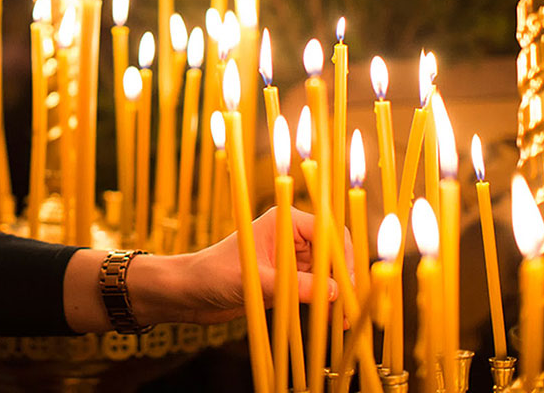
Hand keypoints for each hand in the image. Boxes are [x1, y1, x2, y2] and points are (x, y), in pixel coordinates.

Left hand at [130, 206, 349, 324]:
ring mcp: (291, 259)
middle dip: (345, 279)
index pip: (329, 232)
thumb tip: (335, 293)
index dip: (343, 257)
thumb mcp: (256, 282)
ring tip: (345, 321)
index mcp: (284, 221)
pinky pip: (317, 290)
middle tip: (352, 308)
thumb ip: (294, 286)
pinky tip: (335, 322)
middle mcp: (291, 237)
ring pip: (329, 274)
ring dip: (339, 295)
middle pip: (333, 254)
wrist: (190, 292)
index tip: (348, 284)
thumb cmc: (214, 275)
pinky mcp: (288, 280)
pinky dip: (327, 304)